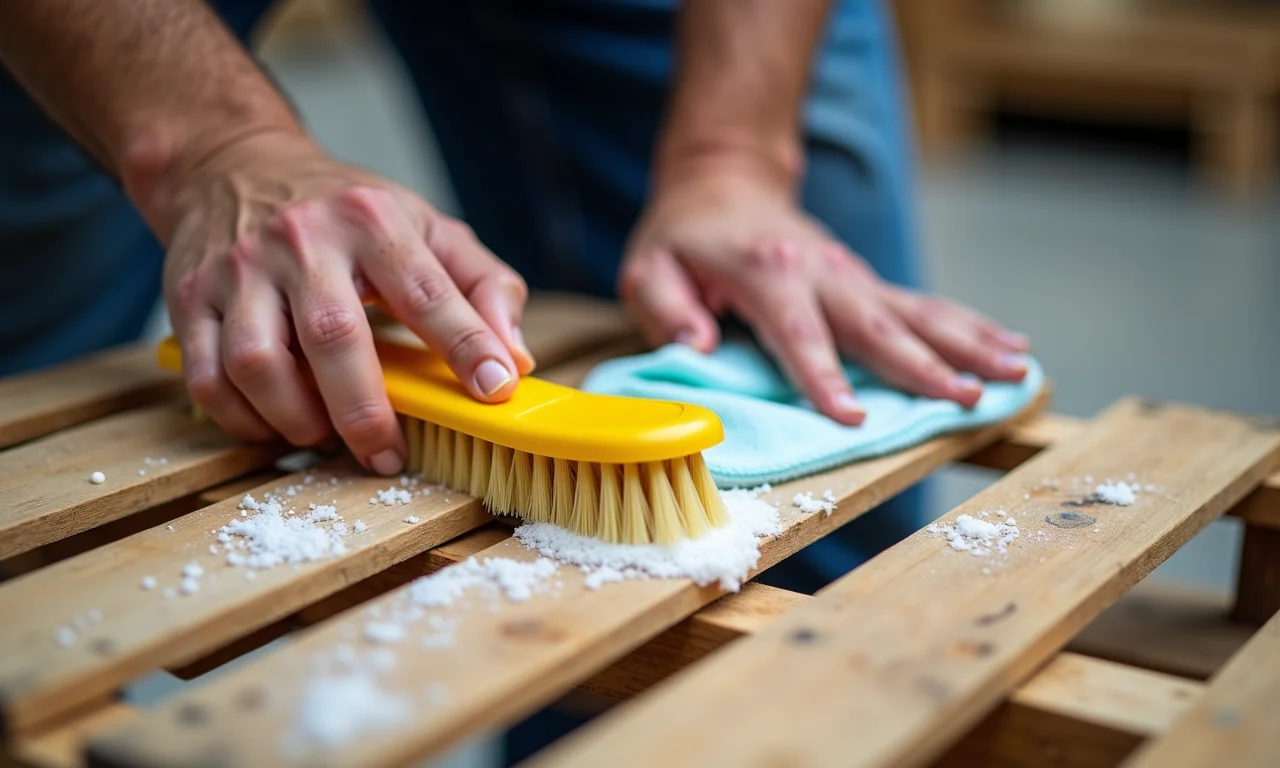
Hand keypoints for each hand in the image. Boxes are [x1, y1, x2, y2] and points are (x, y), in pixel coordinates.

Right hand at [158, 131, 534, 474]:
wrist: (232, 163)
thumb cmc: (345, 211)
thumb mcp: (427, 225)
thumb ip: (483, 285)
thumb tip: (515, 358)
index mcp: (372, 220)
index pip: (427, 288)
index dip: (465, 343)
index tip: (494, 389)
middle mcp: (302, 240)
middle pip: (334, 337)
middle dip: (365, 411)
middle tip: (387, 453)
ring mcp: (239, 269)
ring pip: (259, 364)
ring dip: (298, 420)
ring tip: (326, 435)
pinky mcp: (190, 297)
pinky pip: (209, 378)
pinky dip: (244, 420)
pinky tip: (277, 425)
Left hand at [618, 169, 1029, 425]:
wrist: (725, 182)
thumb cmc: (685, 237)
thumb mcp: (648, 267)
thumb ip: (665, 306)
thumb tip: (698, 345)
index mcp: (765, 274)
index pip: (797, 334)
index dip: (823, 378)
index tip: (853, 418)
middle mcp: (819, 272)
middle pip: (877, 324)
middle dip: (924, 365)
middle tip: (969, 397)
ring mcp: (850, 275)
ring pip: (917, 311)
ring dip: (969, 342)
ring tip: (1017, 372)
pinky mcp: (866, 281)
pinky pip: (923, 305)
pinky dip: (969, 325)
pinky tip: (1012, 346)